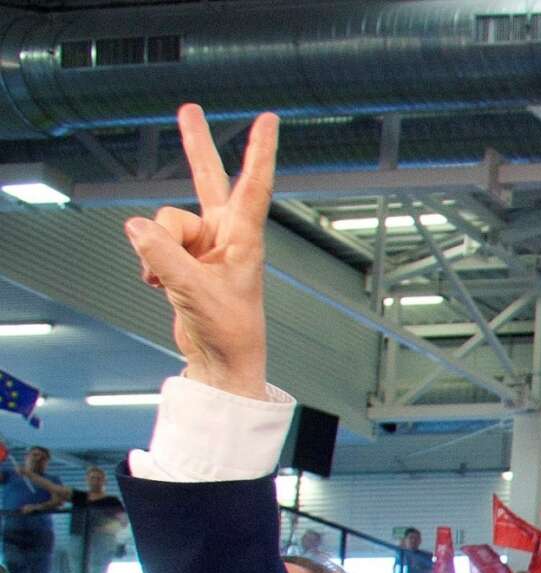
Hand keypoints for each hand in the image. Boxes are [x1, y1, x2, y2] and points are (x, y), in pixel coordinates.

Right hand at [120, 104, 277, 400]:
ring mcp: (201, 244)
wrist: (220, 359)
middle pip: (206, 179)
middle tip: (190, 109)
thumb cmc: (229, 331)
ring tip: (171, 281)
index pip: (253, 186)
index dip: (259, 151)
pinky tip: (162, 284)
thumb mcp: (194, 292)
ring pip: (163, 222)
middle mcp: (223, 234)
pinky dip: (150, 263)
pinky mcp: (182, 257)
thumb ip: (163, 256)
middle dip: (196, 144)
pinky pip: (151, 242)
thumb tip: (136, 226)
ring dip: (158, 250)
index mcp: (244, 238)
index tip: (268, 120)